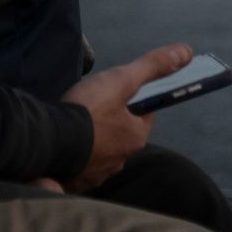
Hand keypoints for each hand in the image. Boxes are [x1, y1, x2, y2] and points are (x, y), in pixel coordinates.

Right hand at [55, 43, 193, 192]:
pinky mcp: (77, 180)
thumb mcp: (121, 80)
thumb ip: (152, 66)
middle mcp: (121, 160)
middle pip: (122, 132)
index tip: (115, 91)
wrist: (47, 140)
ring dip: (93, 137)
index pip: (143, 114)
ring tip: (76, 122)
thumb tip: (185, 52)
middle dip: (111, 119)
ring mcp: (98, 172)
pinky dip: (77, 153)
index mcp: (136, 138)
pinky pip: (82, 164)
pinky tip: (66, 140)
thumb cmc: (86, 109)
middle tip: (91, 103)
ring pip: (101, 149)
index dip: (132, 99)